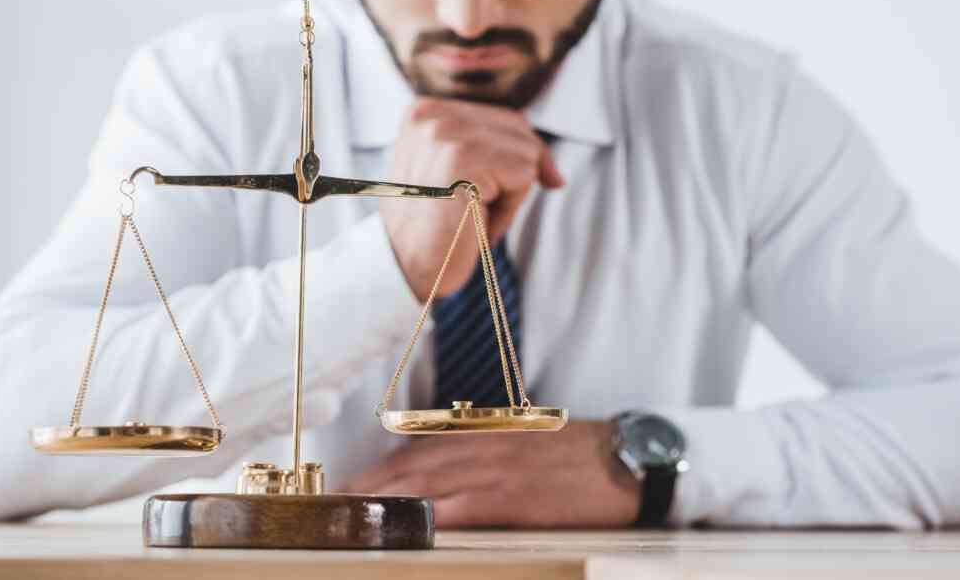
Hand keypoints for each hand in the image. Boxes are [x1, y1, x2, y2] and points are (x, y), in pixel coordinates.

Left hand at [343, 421, 639, 527]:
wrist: (626, 460)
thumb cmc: (579, 452)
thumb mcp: (527, 437)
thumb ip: (486, 446)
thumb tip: (448, 463)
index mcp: (484, 433)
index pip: (417, 448)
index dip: (379, 467)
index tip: (350, 483)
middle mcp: (482, 448)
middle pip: (410, 467)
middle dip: (368, 487)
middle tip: (333, 505)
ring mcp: (496, 472)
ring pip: (426, 485)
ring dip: (384, 502)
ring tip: (352, 518)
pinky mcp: (513, 499)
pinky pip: (459, 508)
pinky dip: (426, 516)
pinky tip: (403, 526)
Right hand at [380, 97, 564, 301]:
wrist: (404, 269)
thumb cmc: (435, 226)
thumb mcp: (457, 170)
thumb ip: (491, 146)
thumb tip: (548, 160)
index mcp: (425, 110)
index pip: (506, 118)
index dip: (513, 160)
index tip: (483, 193)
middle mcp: (432, 115)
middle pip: (520, 131)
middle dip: (511, 177)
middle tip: (470, 208)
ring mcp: (446, 134)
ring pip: (528, 154)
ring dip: (509, 195)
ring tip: (470, 214)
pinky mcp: (464, 161)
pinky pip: (525, 177)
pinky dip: (508, 210)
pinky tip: (474, 223)